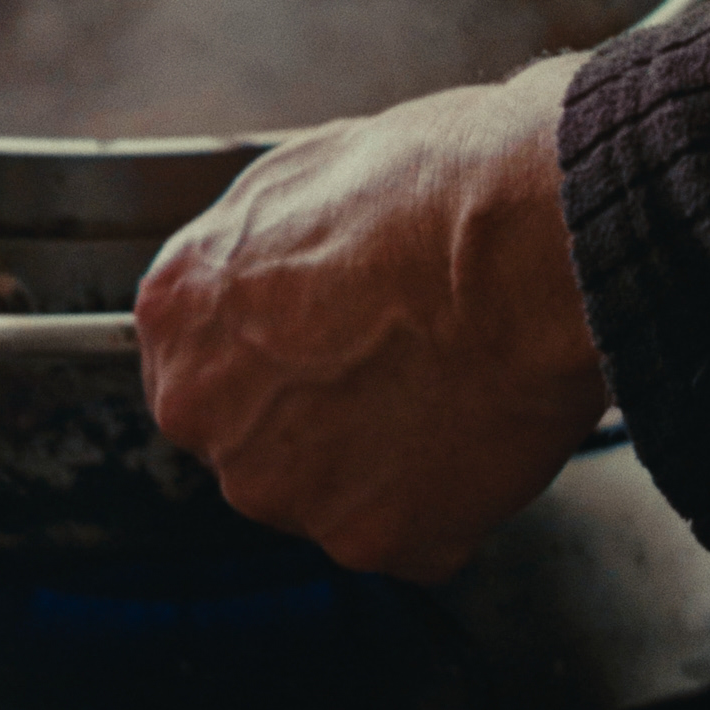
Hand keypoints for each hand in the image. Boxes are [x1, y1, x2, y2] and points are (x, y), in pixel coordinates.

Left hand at [136, 55, 608, 580]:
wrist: (531, 252)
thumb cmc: (438, 194)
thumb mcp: (311, 168)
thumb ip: (259, 246)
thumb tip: (272, 265)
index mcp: (178, 313)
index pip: (200, 358)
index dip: (273, 348)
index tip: (321, 339)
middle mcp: (208, 415)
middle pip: (255, 437)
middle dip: (318, 412)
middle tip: (396, 361)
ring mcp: (286, 489)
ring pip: (328, 490)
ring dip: (379, 457)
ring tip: (446, 384)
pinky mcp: (371, 541)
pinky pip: (406, 530)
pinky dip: (443, 496)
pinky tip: (476, 425)